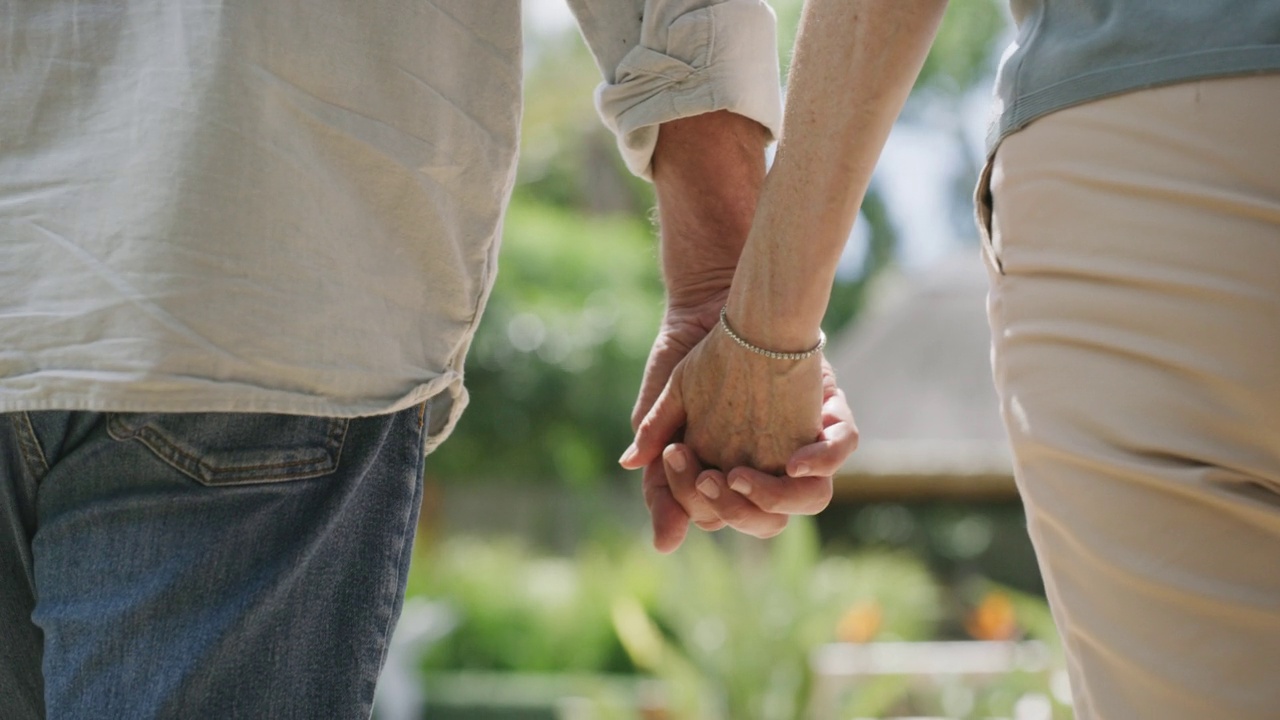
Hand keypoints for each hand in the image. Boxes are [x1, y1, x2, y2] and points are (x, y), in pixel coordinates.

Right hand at [625, 345, 856, 549]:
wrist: (718, 304)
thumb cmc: (687, 357)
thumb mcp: (666, 405)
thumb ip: (658, 457)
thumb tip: (653, 520)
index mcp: (731, 474)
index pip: (722, 515)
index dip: (704, 505)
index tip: (687, 472)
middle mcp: (770, 466)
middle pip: (768, 519)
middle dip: (736, 507)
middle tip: (711, 476)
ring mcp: (800, 444)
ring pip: (810, 498)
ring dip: (776, 497)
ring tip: (740, 474)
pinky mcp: (826, 413)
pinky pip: (840, 447)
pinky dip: (824, 460)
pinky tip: (796, 462)